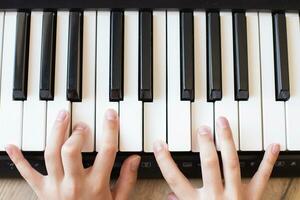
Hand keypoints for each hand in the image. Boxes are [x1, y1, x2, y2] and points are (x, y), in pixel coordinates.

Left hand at [5, 109, 139, 199]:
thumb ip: (127, 179)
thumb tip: (134, 159)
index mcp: (96, 185)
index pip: (106, 151)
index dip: (110, 130)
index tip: (110, 115)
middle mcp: (75, 184)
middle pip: (71, 151)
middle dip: (77, 133)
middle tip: (82, 124)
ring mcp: (56, 187)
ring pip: (51, 154)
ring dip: (55, 133)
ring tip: (61, 118)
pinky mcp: (42, 191)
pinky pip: (27, 174)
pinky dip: (18, 159)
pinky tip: (11, 146)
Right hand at [153, 117, 279, 199]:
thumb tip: (169, 196)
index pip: (175, 180)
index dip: (165, 161)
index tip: (159, 144)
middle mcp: (216, 197)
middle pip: (209, 166)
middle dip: (205, 144)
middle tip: (203, 128)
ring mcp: (236, 196)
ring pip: (231, 164)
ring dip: (227, 141)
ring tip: (223, 123)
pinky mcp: (253, 197)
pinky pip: (261, 177)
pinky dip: (268, 161)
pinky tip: (272, 146)